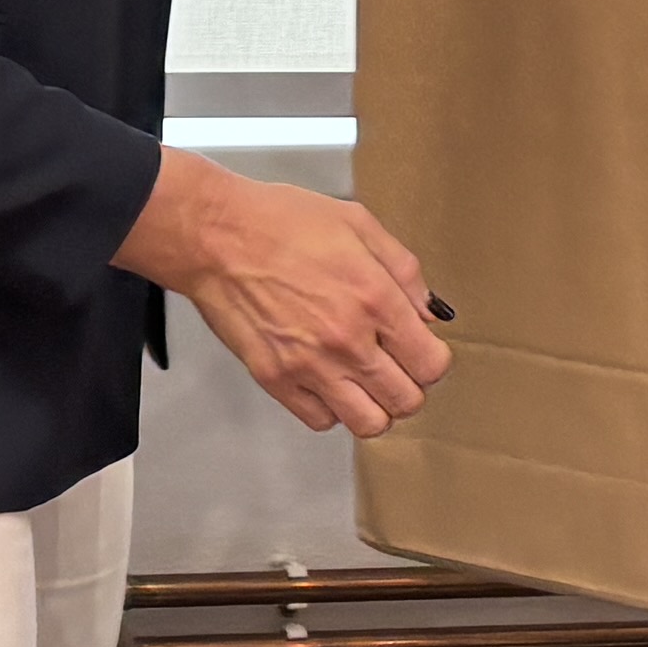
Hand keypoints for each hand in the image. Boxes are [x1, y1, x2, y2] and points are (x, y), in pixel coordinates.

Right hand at [116, 152, 452, 437]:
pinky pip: (320, 421)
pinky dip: (329, 408)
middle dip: (408, 385)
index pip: (432, 364)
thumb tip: (429, 314)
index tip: (419, 349)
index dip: (431, 359)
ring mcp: (310, 366)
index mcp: (375, 298)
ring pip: (369, 423)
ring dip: (374, 406)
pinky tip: (325, 380)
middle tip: (392, 365)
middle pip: (407, 401)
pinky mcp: (276, 379)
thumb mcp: (358, 224)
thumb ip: (404, 271)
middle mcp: (348, 340)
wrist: (215, 236)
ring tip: (362, 381)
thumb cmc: (281, 222)